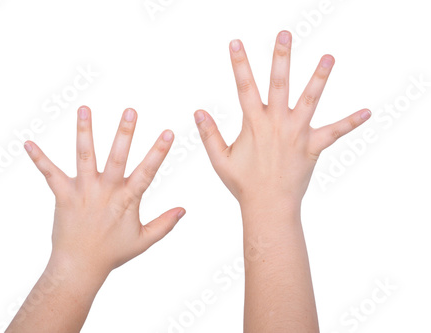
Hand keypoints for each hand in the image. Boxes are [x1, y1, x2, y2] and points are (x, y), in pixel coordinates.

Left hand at [24, 106, 184, 283]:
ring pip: (85, 156)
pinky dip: (39, 159)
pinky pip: (50, 173)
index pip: (147, 171)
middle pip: (117, 157)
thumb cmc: (112, 253)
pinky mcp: (64, 195)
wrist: (79, 266)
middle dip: (124, 133)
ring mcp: (84, 191)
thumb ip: (165, 224)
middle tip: (130, 110)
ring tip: (84, 108)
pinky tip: (27, 143)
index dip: (159, 152)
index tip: (169, 132)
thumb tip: (184, 210)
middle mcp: (106, 191)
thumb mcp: (143, 241)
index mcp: (127, 200)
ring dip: (84, 131)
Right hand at [194, 31, 370, 205]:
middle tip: (285, 34)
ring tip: (329, 57)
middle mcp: (276, 123)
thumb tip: (198, 111)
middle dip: (281, 57)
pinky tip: (367, 112)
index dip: (240, 64)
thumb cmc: (243, 184)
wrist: (269, 206)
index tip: (237, 43)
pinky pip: (334, 132)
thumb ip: (208, 134)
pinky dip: (350, 123)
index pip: (244, 87)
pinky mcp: (313, 147)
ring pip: (309, 100)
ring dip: (319, 78)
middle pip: (279, 83)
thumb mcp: (220, 159)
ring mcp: (296, 133)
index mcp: (254, 124)